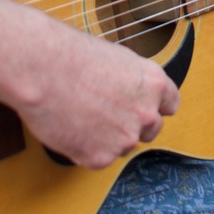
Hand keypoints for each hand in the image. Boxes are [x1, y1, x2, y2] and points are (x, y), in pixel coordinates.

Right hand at [12, 22, 180, 168]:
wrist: (43, 69)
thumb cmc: (71, 56)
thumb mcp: (115, 59)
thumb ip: (131, 82)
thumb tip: (127, 95)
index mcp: (153, 83)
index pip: (170, 104)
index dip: (153, 106)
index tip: (140, 107)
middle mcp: (146, 113)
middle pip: (150, 129)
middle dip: (131, 125)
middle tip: (104, 113)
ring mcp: (125, 138)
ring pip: (121, 146)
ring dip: (106, 138)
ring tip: (79, 115)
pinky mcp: (101, 157)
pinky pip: (96, 157)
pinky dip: (84, 148)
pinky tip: (69, 127)